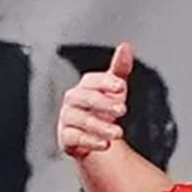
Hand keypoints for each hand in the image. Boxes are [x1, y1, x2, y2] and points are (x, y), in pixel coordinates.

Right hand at [58, 42, 132, 159]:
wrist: (94, 136)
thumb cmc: (103, 107)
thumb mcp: (114, 88)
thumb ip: (119, 69)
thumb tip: (126, 47)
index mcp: (85, 86)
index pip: (93, 80)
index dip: (106, 82)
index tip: (121, 86)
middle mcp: (73, 100)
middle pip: (86, 99)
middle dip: (104, 104)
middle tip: (123, 110)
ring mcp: (67, 118)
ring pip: (81, 120)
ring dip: (100, 127)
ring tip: (118, 133)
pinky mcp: (66, 137)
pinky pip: (75, 138)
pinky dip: (91, 141)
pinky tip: (105, 144)